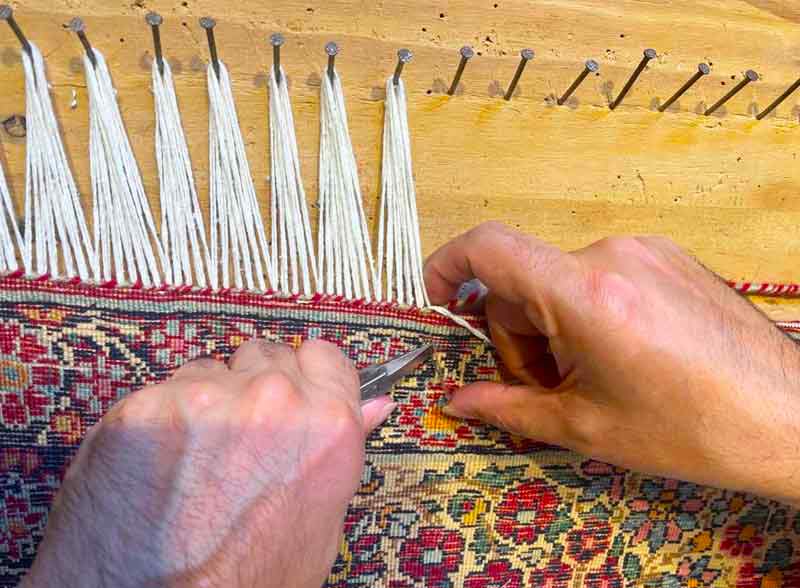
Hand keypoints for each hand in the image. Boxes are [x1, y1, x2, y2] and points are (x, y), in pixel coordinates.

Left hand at [22, 339, 394, 587]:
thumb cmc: (246, 578)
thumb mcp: (320, 524)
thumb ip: (344, 449)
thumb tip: (377, 405)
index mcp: (327, 426)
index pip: (325, 356)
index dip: (308, 375)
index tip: (294, 390)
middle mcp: (273, 400)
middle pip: (267, 355)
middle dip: (255, 386)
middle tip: (239, 436)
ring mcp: (208, 398)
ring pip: (212, 369)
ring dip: (207, 400)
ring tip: (196, 457)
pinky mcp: (150, 405)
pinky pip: (162, 391)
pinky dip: (160, 419)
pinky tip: (159, 463)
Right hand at [425, 222, 799, 504]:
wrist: (789, 419)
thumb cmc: (693, 430)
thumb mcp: (586, 426)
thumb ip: (508, 407)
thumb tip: (457, 401)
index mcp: (586, 293)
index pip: (488, 247)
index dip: (446, 267)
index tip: (438, 302)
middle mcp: (613, 255)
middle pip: (523, 279)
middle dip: (515, 334)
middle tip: (540, 387)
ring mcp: (645, 251)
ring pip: (560, 279)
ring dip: (552, 327)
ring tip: (586, 379)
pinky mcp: (667, 257)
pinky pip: (598, 275)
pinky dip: (585, 313)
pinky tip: (616, 357)